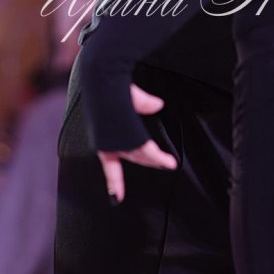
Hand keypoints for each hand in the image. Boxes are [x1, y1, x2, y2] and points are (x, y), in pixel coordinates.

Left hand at [97, 83, 177, 203]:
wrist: (104, 74)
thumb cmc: (111, 83)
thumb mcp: (127, 95)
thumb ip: (142, 102)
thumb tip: (158, 105)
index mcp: (104, 133)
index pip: (109, 163)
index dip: (114, 181)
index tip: (116, 199)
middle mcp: (107, 140)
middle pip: (131, 156)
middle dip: (147, 162)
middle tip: (163, 164)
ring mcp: (116, 139)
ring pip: (139, 155)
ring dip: (154, 160)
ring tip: (170, 163)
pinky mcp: (127, 134)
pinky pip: (145, 149)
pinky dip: (156, 156)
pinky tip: (168, 161)